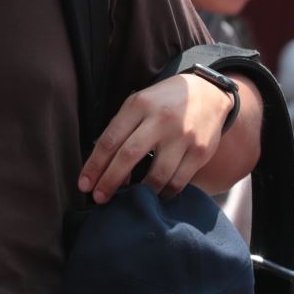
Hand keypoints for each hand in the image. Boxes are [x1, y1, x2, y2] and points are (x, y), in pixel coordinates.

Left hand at [79, 73, 233, 203]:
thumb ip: (122, 131)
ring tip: (130, 201)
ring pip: (156, 175)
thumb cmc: (163, 103)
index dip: (94, 166)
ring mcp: (183, 136)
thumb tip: (105, 170)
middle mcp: (161, 120)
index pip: (110, 140)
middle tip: (99, 198)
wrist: (209, 93)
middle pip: (128, 156)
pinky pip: (178, 182)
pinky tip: (154, 195)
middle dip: (110, 182)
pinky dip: (163, 194)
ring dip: (139, 194)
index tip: (84, 185)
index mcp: (139, 105)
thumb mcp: (139, 104)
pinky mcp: (200, 152)